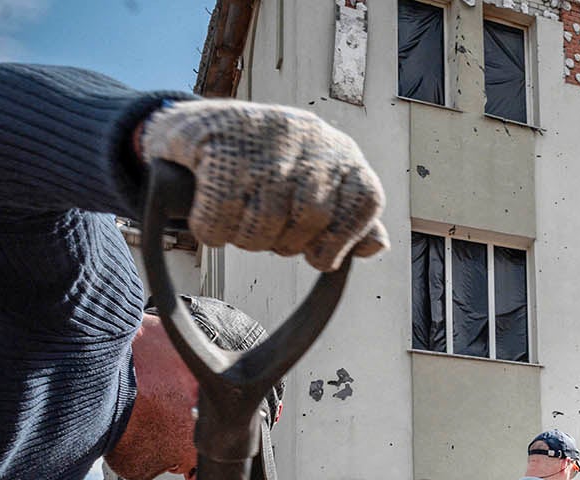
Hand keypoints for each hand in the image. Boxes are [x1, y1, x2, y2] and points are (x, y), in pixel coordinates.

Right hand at [140, 100, 387, 269]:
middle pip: (311, 218)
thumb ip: (350, 219)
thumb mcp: (320, 186)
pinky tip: (211, 223)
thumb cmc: (271, 167)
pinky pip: (220, 211)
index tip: (315, 252)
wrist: (203, 126)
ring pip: (265, 219)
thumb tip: (376, 246)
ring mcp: (261, 138)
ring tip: (238, 228)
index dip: (339, 241)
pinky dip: (212, 230)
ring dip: (247, 240)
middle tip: (266, 236)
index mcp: (339, 152)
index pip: (364, 202)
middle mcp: (306, 138)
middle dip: (285, 243)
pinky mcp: (216, 143)